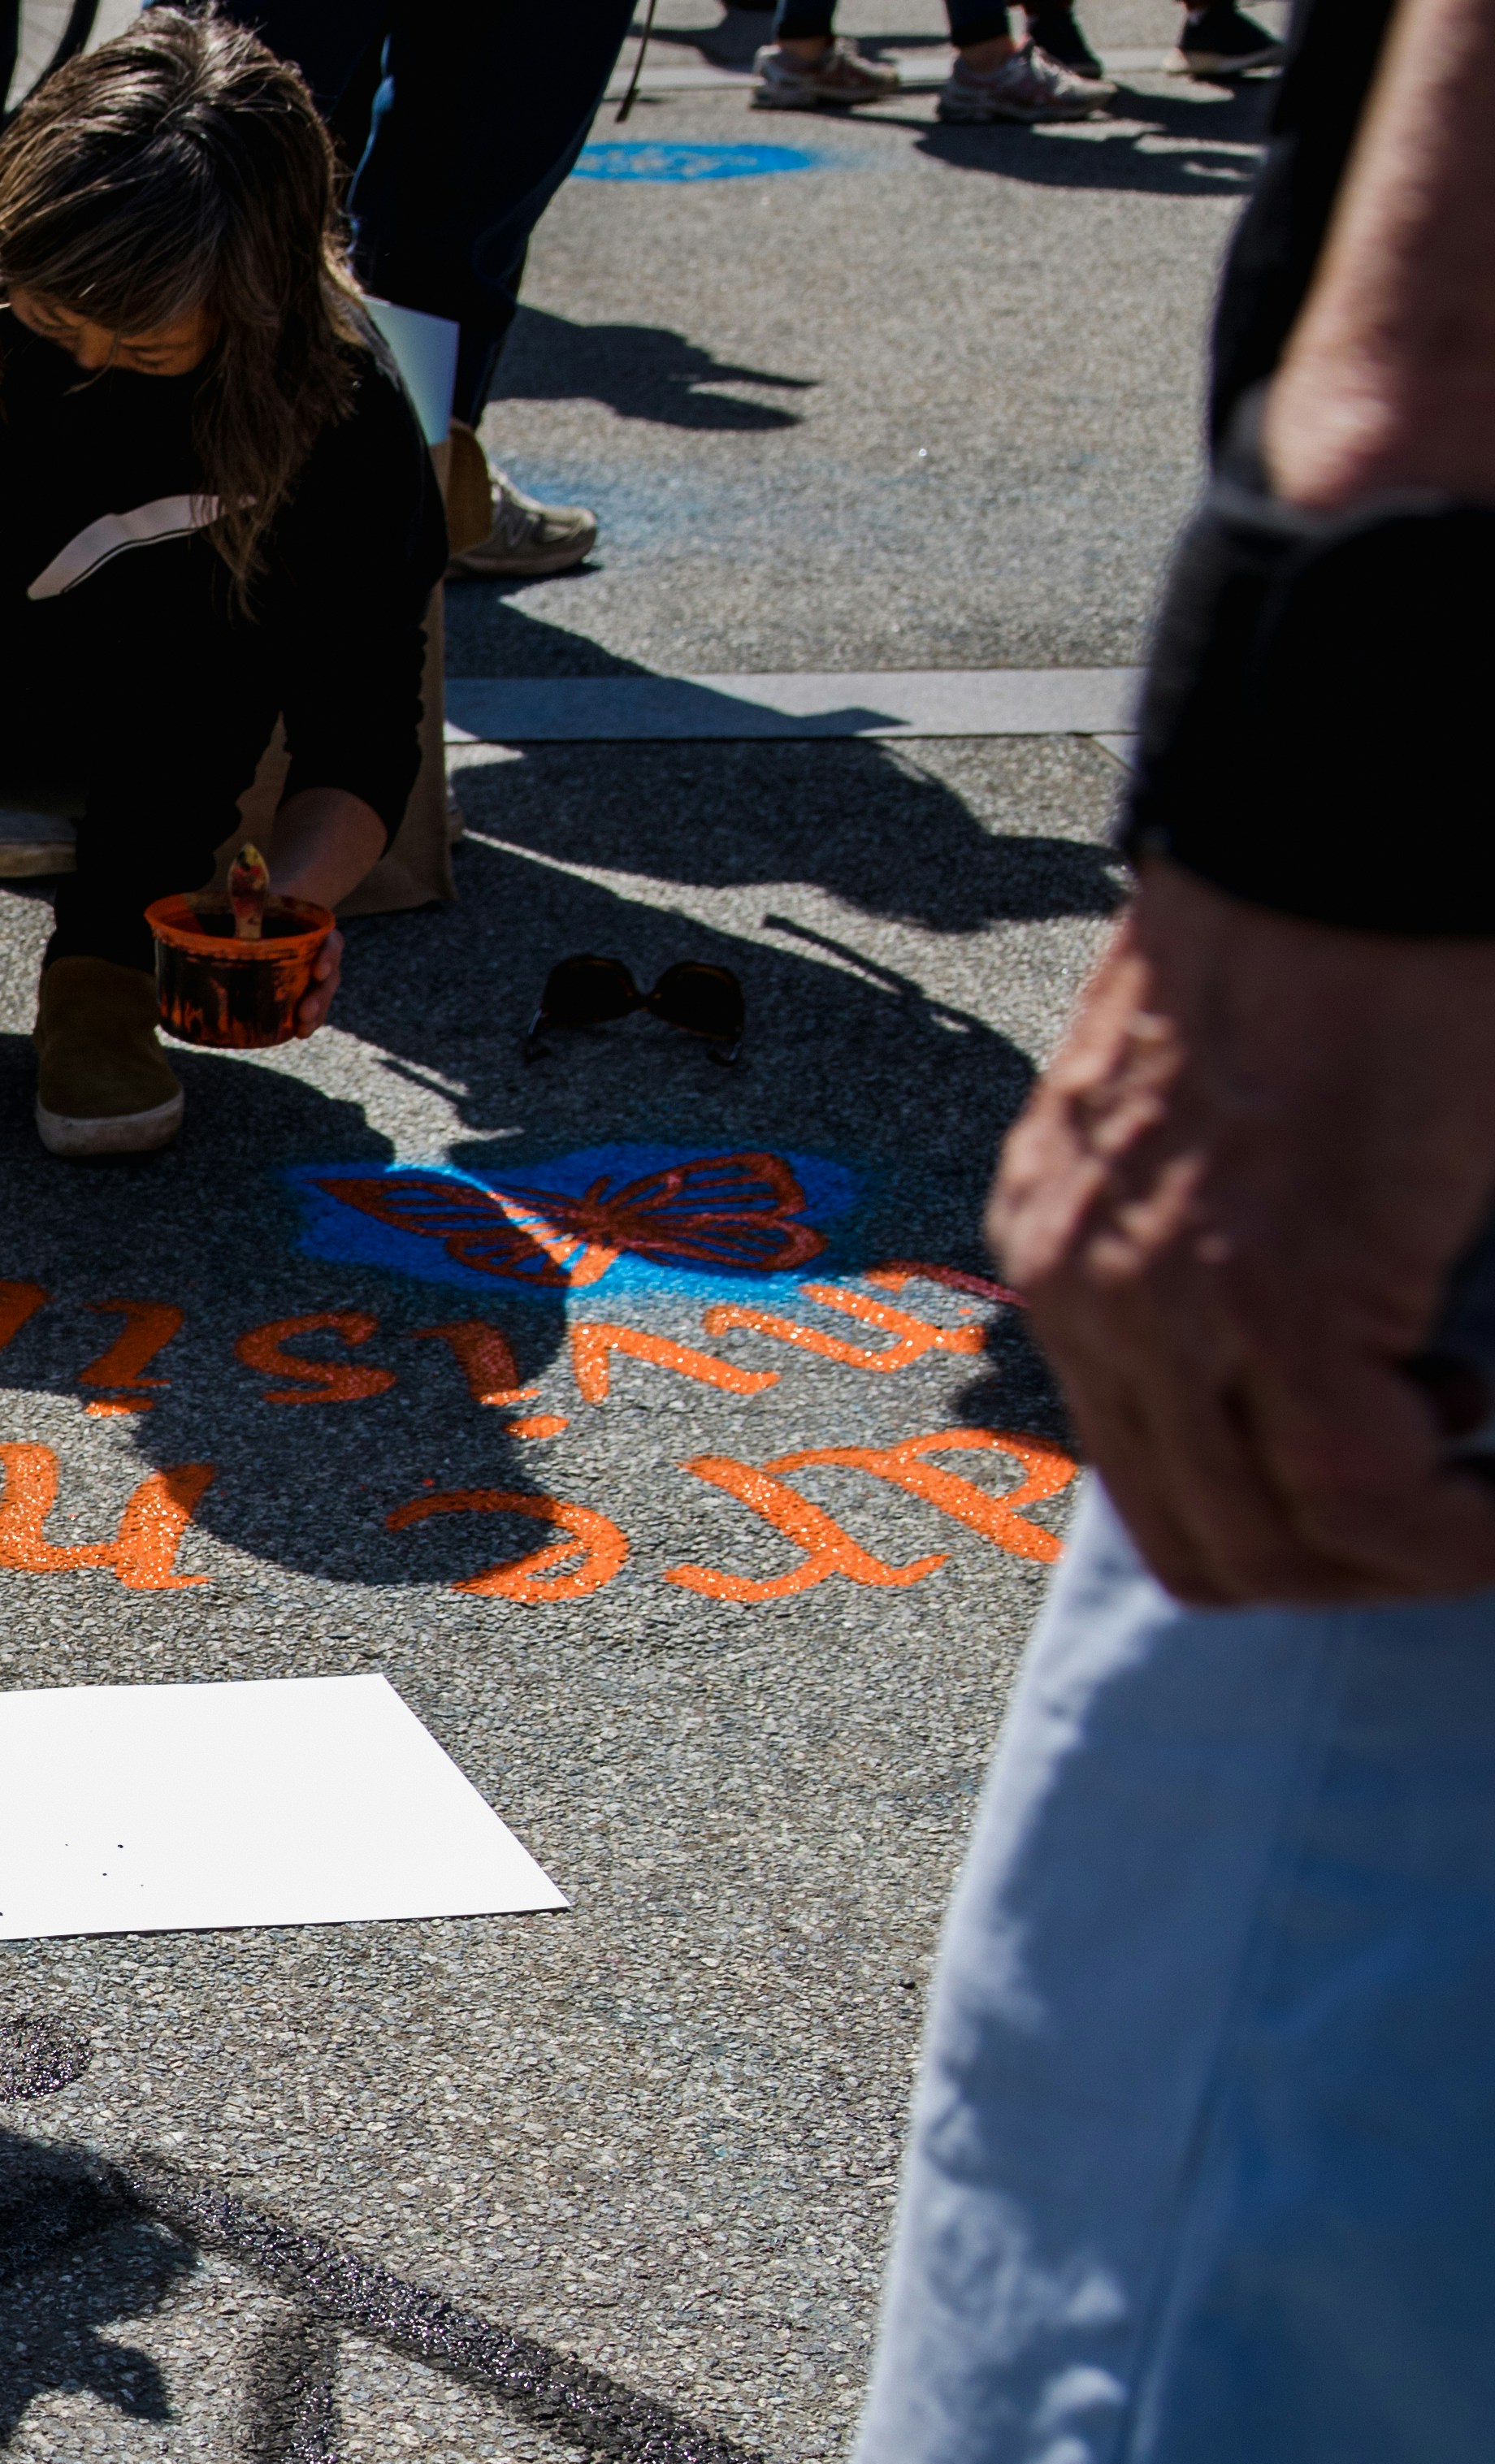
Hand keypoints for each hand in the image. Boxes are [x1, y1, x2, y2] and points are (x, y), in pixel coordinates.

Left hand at [985, 860, 1494, 1604]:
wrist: (1341, 843)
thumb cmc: (1327, 956)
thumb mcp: (1227, 1132)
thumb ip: (1231, 1257)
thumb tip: (1348, 1372)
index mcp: (1068, 1253)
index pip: (1147, 1474)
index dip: (1285, 1519)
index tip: (1398, 1480)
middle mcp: (1087, 1294)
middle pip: (1201, 1541)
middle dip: (1351, 1564)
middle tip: (1461, 1508)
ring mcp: (1168, 1302)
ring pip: (1272, 1542)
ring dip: (1408, 1549)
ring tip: (1488, 1482)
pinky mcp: (1274, 1288)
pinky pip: (1351, 1485)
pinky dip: (1446, 1517)